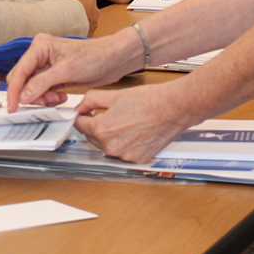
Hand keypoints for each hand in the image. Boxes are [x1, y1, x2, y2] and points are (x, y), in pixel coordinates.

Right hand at [5, 33, 130, 110]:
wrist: (113, 60)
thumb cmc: (95, 57)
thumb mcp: (67, 70)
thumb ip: (43, 83)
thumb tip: (24, 96)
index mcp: (40, 46)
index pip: (20, 71)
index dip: (15, 90)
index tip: (13, 107)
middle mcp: (40, 55)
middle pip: (22, 80)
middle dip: (30, 95)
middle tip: (44, 103)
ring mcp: (46, 67)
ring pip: (31, 88)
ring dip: (41, 98)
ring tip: (57, 99)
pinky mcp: (54, 77)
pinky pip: (42, 92)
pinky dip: (48, 98)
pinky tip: (60, 97)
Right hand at [60, 0, 99, 34]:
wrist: (65, 18)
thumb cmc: (66, 3)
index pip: (89, 0)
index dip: (81, 2)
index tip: (75, 4)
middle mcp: (95, 11)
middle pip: (90, 12)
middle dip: (84, 13)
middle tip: (73, 15)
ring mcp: (94, 23)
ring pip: (89, 23)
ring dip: (83, 23)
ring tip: (71, 25)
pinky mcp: (90, 33)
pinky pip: (86, 32)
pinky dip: (81, 32)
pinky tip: (73, 32)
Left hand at [75, 86, 189, 162]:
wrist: (173, 108)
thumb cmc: (148, 100)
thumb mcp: (114, 94)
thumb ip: (92, 100)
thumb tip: (81, 106)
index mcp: (103, 130)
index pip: (80, 126)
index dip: (82, 117)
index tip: (85, 113)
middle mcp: (113, 147)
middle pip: (92, 138)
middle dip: (95, 126)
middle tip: (107, 114)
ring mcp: (126, 156)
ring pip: (108, 146)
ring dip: (110, 136)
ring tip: (124, 121)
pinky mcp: (139, 159)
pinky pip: (123, 153)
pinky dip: (124, 144)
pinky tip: (134, 131)